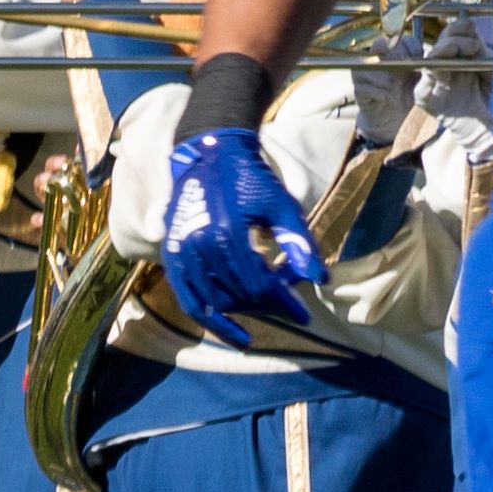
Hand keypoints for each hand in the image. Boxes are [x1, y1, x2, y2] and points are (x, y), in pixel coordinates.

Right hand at [154, 123, 334, 355]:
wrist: (209, 156)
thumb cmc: (249, 179)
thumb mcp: (281, 205)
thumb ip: (299, 243)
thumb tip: (320, 281)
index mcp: (226, 233)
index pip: (260, 284)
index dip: (285, 303)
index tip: (305, 315)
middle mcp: (199, 247)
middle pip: (240, 295)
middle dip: (269, 305)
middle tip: (291, 303)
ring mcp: (181, 253)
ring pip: (219, 301)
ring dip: (246, 310)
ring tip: (268, 307)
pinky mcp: (172, 256)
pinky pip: (190, 300)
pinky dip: (212, 321)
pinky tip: (237, 335)